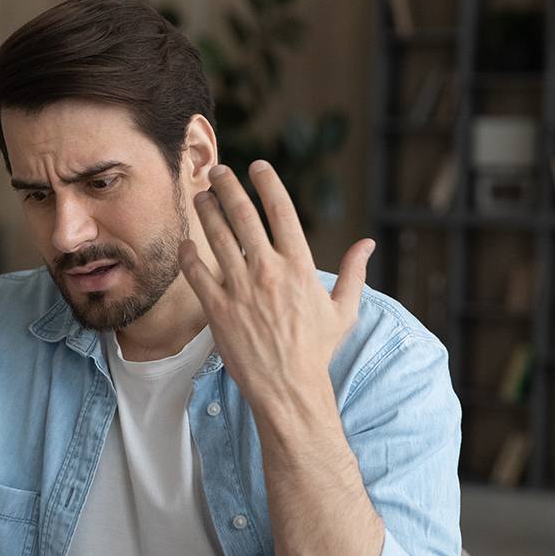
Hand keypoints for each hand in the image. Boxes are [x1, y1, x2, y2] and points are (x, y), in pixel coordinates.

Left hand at [179, 160, 374, 421]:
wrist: (289, 389)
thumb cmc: (316, 351)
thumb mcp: (342, 311)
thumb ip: (354, 274)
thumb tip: (368, 244)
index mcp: (300, 267)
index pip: (282, 211)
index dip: (268, 183)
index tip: (257, 167)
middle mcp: (269, 273)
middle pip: (244, 216)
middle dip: (228, 188)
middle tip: (218, 172)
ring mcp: (242, 291)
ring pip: (218, 239)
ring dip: (207, 212)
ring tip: (201, 197)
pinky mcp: (219, 311)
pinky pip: (198, 274)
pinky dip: (190, 255)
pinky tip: (186, 243)